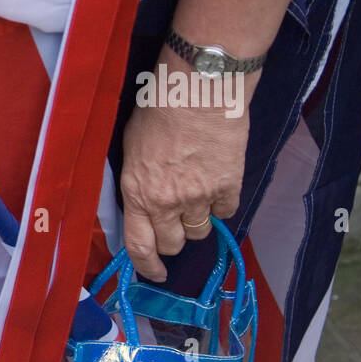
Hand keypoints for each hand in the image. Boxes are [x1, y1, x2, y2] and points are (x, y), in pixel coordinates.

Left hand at [119, 52, 256, 281]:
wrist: (198, 88)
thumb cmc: (157, 110)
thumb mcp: (130, 149)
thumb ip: (137, 181)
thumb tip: (143, 201)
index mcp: (137, 193)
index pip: (139, 245)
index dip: (147, 265)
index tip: (156, 273)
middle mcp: (167, 202)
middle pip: (173, 243)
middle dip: (173, 238)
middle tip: (176, 221)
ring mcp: (200, 195)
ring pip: (200, 231)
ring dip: (197, 221)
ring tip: (196, 195)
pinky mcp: (230, 184)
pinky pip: (227, 211)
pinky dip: (222, 203)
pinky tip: (217, 183)